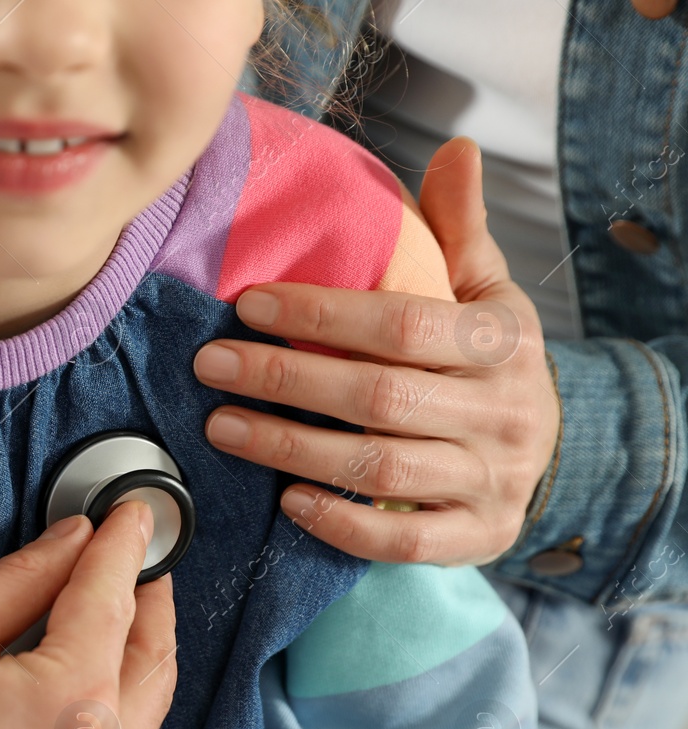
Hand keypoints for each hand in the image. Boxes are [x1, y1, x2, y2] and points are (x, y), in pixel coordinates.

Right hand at [0, 502, 177, 728]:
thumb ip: (21, 583)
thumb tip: (70, 545)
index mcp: (72, 703)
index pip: (115, 602)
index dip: (124, 549)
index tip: (132, 521)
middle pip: (153, 669)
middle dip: (150, 612)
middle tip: (138, 575)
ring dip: (118, 685)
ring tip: (87, 648)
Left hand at [193, 137, 559, 565]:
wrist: (555, 450)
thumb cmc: (491, 362)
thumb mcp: (487, 293)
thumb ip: (459, 230)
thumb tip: (454, 150)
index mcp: (502, 343)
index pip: (404, 326)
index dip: (323, 314)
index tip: (249, 305)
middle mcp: (501, 414)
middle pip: (379, 398)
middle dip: (286, 380)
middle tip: (211, 364)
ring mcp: (491, 481)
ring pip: (379, 470)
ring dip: (291, 450)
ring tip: (222, 427)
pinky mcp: (476, 536)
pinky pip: (403, 541)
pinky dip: (341, 524)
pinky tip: (285, 502)